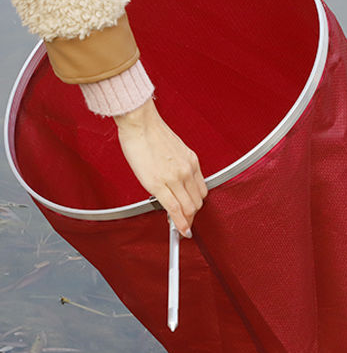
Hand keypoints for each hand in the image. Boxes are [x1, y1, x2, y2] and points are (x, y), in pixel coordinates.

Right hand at [114, 99, 206, 235]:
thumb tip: (177, 182)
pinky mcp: (159, 183)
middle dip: (192, 215)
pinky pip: (174, 208)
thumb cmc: (151, 133)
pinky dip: (179, 222)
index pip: (202, 191)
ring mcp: (175, 178)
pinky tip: (180, 230)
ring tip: (180, 226)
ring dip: (186, 221)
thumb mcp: (176, 149)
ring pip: (188, 208)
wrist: (140, 122)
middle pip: (197, 202)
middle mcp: (187, 170)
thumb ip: (180, 166)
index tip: (191, 212)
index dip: (197, 204)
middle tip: (184, 222)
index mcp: (192, 162)